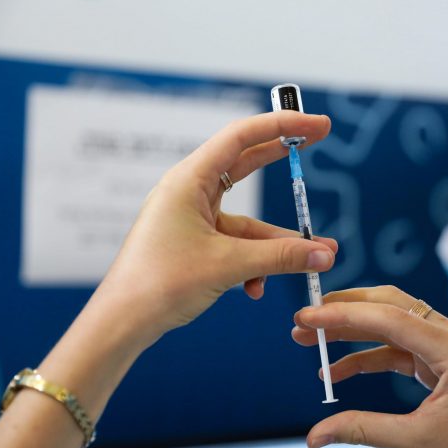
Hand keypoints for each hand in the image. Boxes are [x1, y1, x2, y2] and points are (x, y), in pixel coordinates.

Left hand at [97, 111, 337, 345]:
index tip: (317, 125)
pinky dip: (253, 263)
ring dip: (279, 240)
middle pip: (246, 161)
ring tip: (316, 256)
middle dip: (283, 157)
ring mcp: (194, 217)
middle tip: (318, 140)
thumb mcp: (228, 265)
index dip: (283, 126)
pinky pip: (237, 244)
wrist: (122, 322)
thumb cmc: (159, 284)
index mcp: (189, 180)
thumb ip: (280, 256)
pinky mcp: (197, 242)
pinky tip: (256, 289)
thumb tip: (324, 254)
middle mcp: (190, 191)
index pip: (242, 136)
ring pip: (248, 218)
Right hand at [292, 286, 447, 447]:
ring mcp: (444, 345)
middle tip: (305, 320)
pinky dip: (365, 356)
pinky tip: (336, 371)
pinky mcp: (439, 359)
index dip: (344, 315)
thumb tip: (316, 436)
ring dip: (350, 332)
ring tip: (310, 342)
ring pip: (389, 324)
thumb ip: (366, 430)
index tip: (308, 317)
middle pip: (389, 305)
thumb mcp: (423, 439)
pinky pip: (395, 348)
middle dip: (344, 310)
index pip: (391, 318)